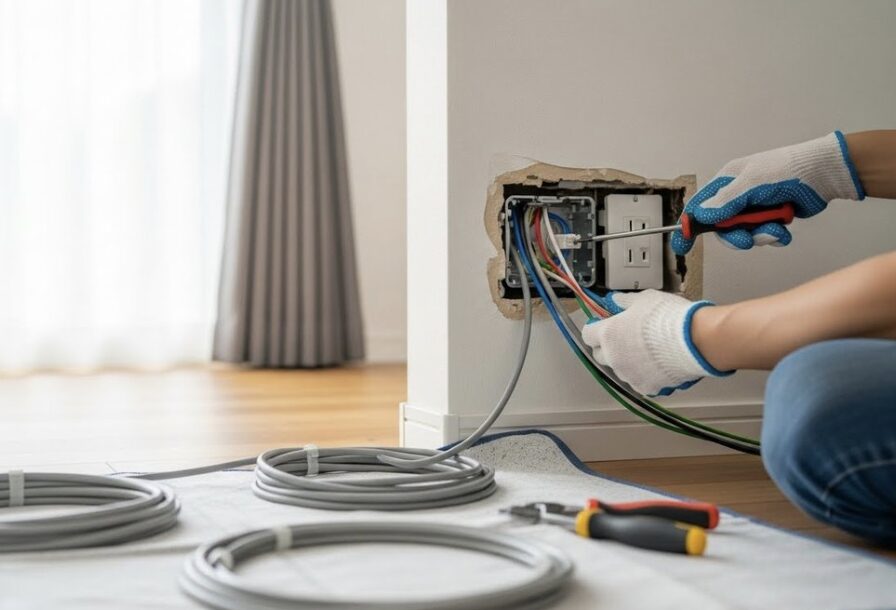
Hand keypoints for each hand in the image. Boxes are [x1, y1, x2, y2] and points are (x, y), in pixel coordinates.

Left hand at [582, 290, 731, 395]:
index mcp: (608, 334)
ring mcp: (628, 374)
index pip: (588, 334)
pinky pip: (638, 381)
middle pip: (600, 354)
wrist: (695, 341)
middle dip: (608, 346)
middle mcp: (614, 357)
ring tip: (647, 350)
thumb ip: (625, 302)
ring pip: (620, 369)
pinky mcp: (645, 387)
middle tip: (624, 337)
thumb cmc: (670, 318)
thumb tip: (616, 301)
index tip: (602, 324)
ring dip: (627, 361)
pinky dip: (644, 374)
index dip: (595, 328)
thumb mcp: (644, 299)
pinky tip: (656, 363)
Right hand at [672, 131, 864, 254]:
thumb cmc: (789, 169)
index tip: (682, 245)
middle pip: (722, 227)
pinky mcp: (772, 217)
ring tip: (775, 227)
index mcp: (728, 181)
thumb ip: (725, 201)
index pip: (700, 206)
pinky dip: (774, 236)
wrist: (824, 174)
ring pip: (744, 234)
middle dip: (736, 235)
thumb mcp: (752, 183)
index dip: (690, 226)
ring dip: (760, 235)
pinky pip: (763, 236)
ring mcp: (755, 207)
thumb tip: (701, 215)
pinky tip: (783, 229)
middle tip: (746, 238)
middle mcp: (738, 195)